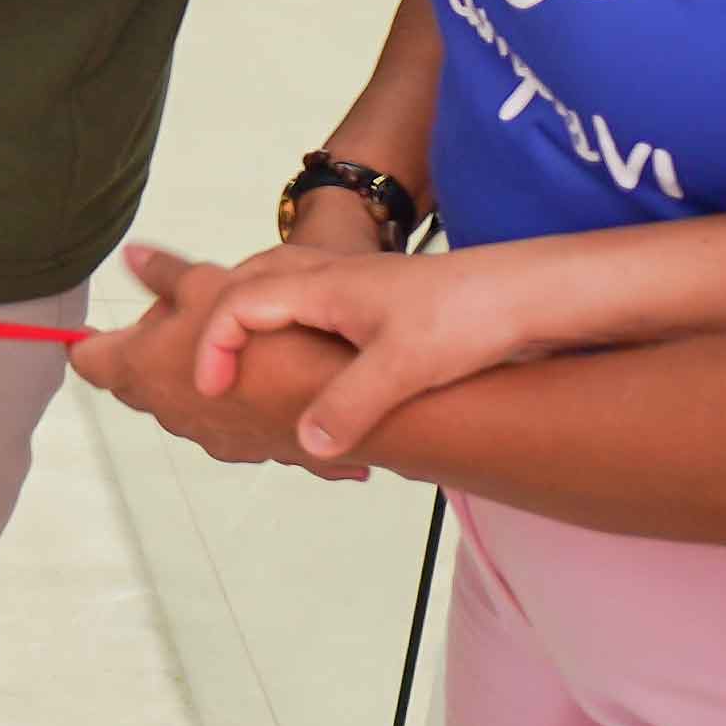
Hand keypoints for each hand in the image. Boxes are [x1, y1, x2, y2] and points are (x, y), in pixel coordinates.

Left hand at [74, 246, 371, 478]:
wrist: (336, 393)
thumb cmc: (263, 339)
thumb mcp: (207, 285)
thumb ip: (164, 274)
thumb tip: (132, 256)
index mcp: (139, 370)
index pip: (88, 358)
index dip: (85, 341)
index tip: (87, 331)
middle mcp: (165, 411)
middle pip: (137, 377)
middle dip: (148, 347)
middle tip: (177, 313)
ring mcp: (207, 435)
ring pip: (185, 397)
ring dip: (193, 373)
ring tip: (228, 338)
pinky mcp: (248, 446)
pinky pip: (229, 416)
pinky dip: (235, 395)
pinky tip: (263, 373)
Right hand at [193, 240, 549, 460]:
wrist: (529, 295)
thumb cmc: (470, 315)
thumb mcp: (405, 367)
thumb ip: (350, 405)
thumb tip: (306, 443)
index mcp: (323, 286)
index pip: (237, 304)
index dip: (214, 347)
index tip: (214, 390)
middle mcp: (329, 281)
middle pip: (244, 288)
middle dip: (210, 324)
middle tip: (195, 364)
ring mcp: (352, 294)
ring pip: (275, 297)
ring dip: (246, 327)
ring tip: (233, 366)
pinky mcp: (374, 311)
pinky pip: (307, 314)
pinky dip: (285, 336)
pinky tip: (305, 378)